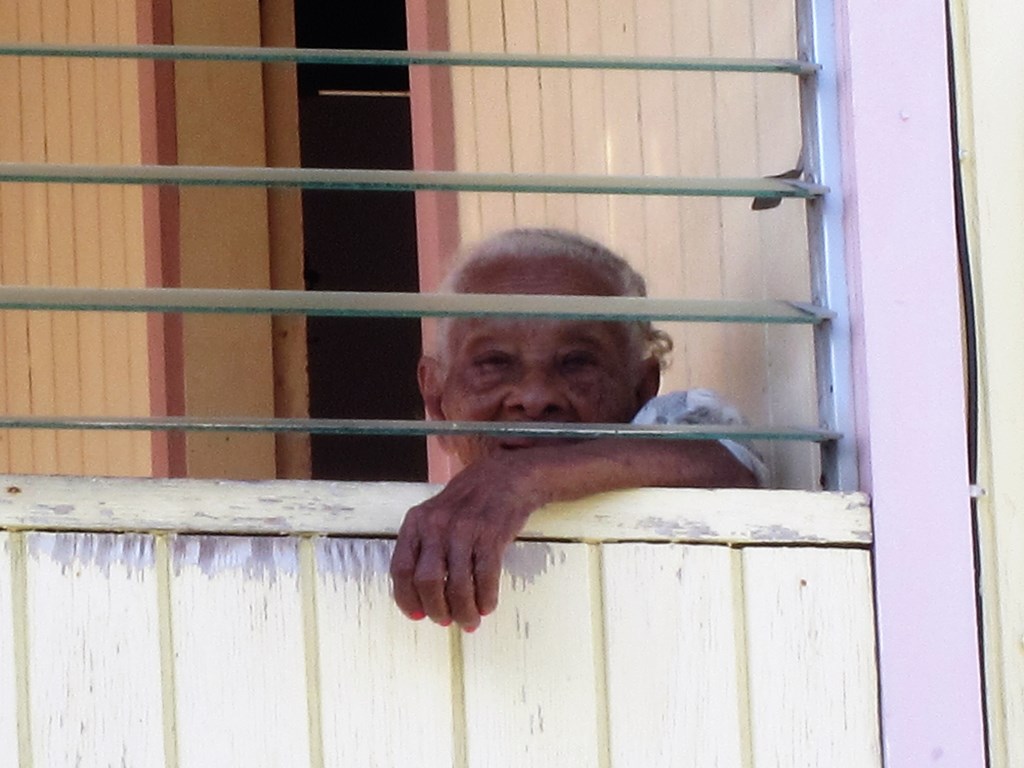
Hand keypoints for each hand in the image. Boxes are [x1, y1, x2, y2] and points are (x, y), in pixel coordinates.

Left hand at [389, 453, 541, 630]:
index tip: (417, 614)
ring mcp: (465, 529)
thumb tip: (422, 595)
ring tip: (470, 620)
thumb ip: (425, 547)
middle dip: (436, 610)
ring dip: (464, 611)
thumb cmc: (470, 499)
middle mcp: (437, 525)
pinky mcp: (492, 535)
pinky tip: (487, 605)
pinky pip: (485, 577)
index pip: (401, 569)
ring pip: (458, 585)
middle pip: (427, 582)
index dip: (406, 598)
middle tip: (446, 621)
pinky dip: (486, 598)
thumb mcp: (436, 514)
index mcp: (417, 521)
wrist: (508, 475)